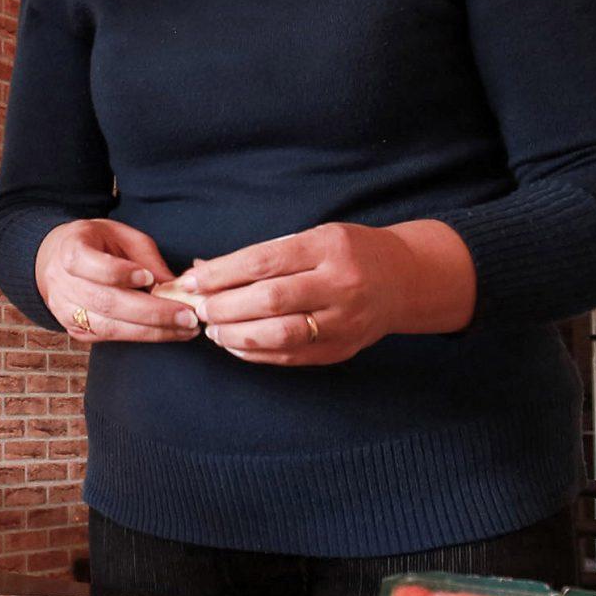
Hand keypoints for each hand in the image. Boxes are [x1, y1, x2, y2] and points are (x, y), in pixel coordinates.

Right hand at [33, 218, 198, 344]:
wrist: (59, 260)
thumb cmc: (98, 244)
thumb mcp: (123, 237)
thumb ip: (147, 259)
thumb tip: (177, 286)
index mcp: (71, 249)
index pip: (87, 263)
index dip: (118, 272)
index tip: (148, 277)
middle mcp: (62, 282)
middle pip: (105, 302)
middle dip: (151, 312)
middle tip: (187, 315)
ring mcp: (66, 310)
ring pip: (109, 327)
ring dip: (151, 331)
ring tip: (184, 329)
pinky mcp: (76, 330)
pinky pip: (109, 338)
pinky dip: (141, 336)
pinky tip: (167, 333)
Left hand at [186, 220, 475, 365]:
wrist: (403, 280)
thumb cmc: (347, 253)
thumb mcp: (312, 238)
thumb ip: (262, 254)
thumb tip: (201, 269)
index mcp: (329, 247)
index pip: (264, 261)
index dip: (222, 273)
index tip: (193, 280)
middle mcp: (340, 284)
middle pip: (271, 300)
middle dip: (225, 306)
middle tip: (200, 308)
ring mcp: (344, 321)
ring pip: (280, 334)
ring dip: (236, 334)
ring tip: (213, 329)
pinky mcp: (342, 349)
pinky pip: (291, 356)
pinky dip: (256, 353)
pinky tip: (235, 344)